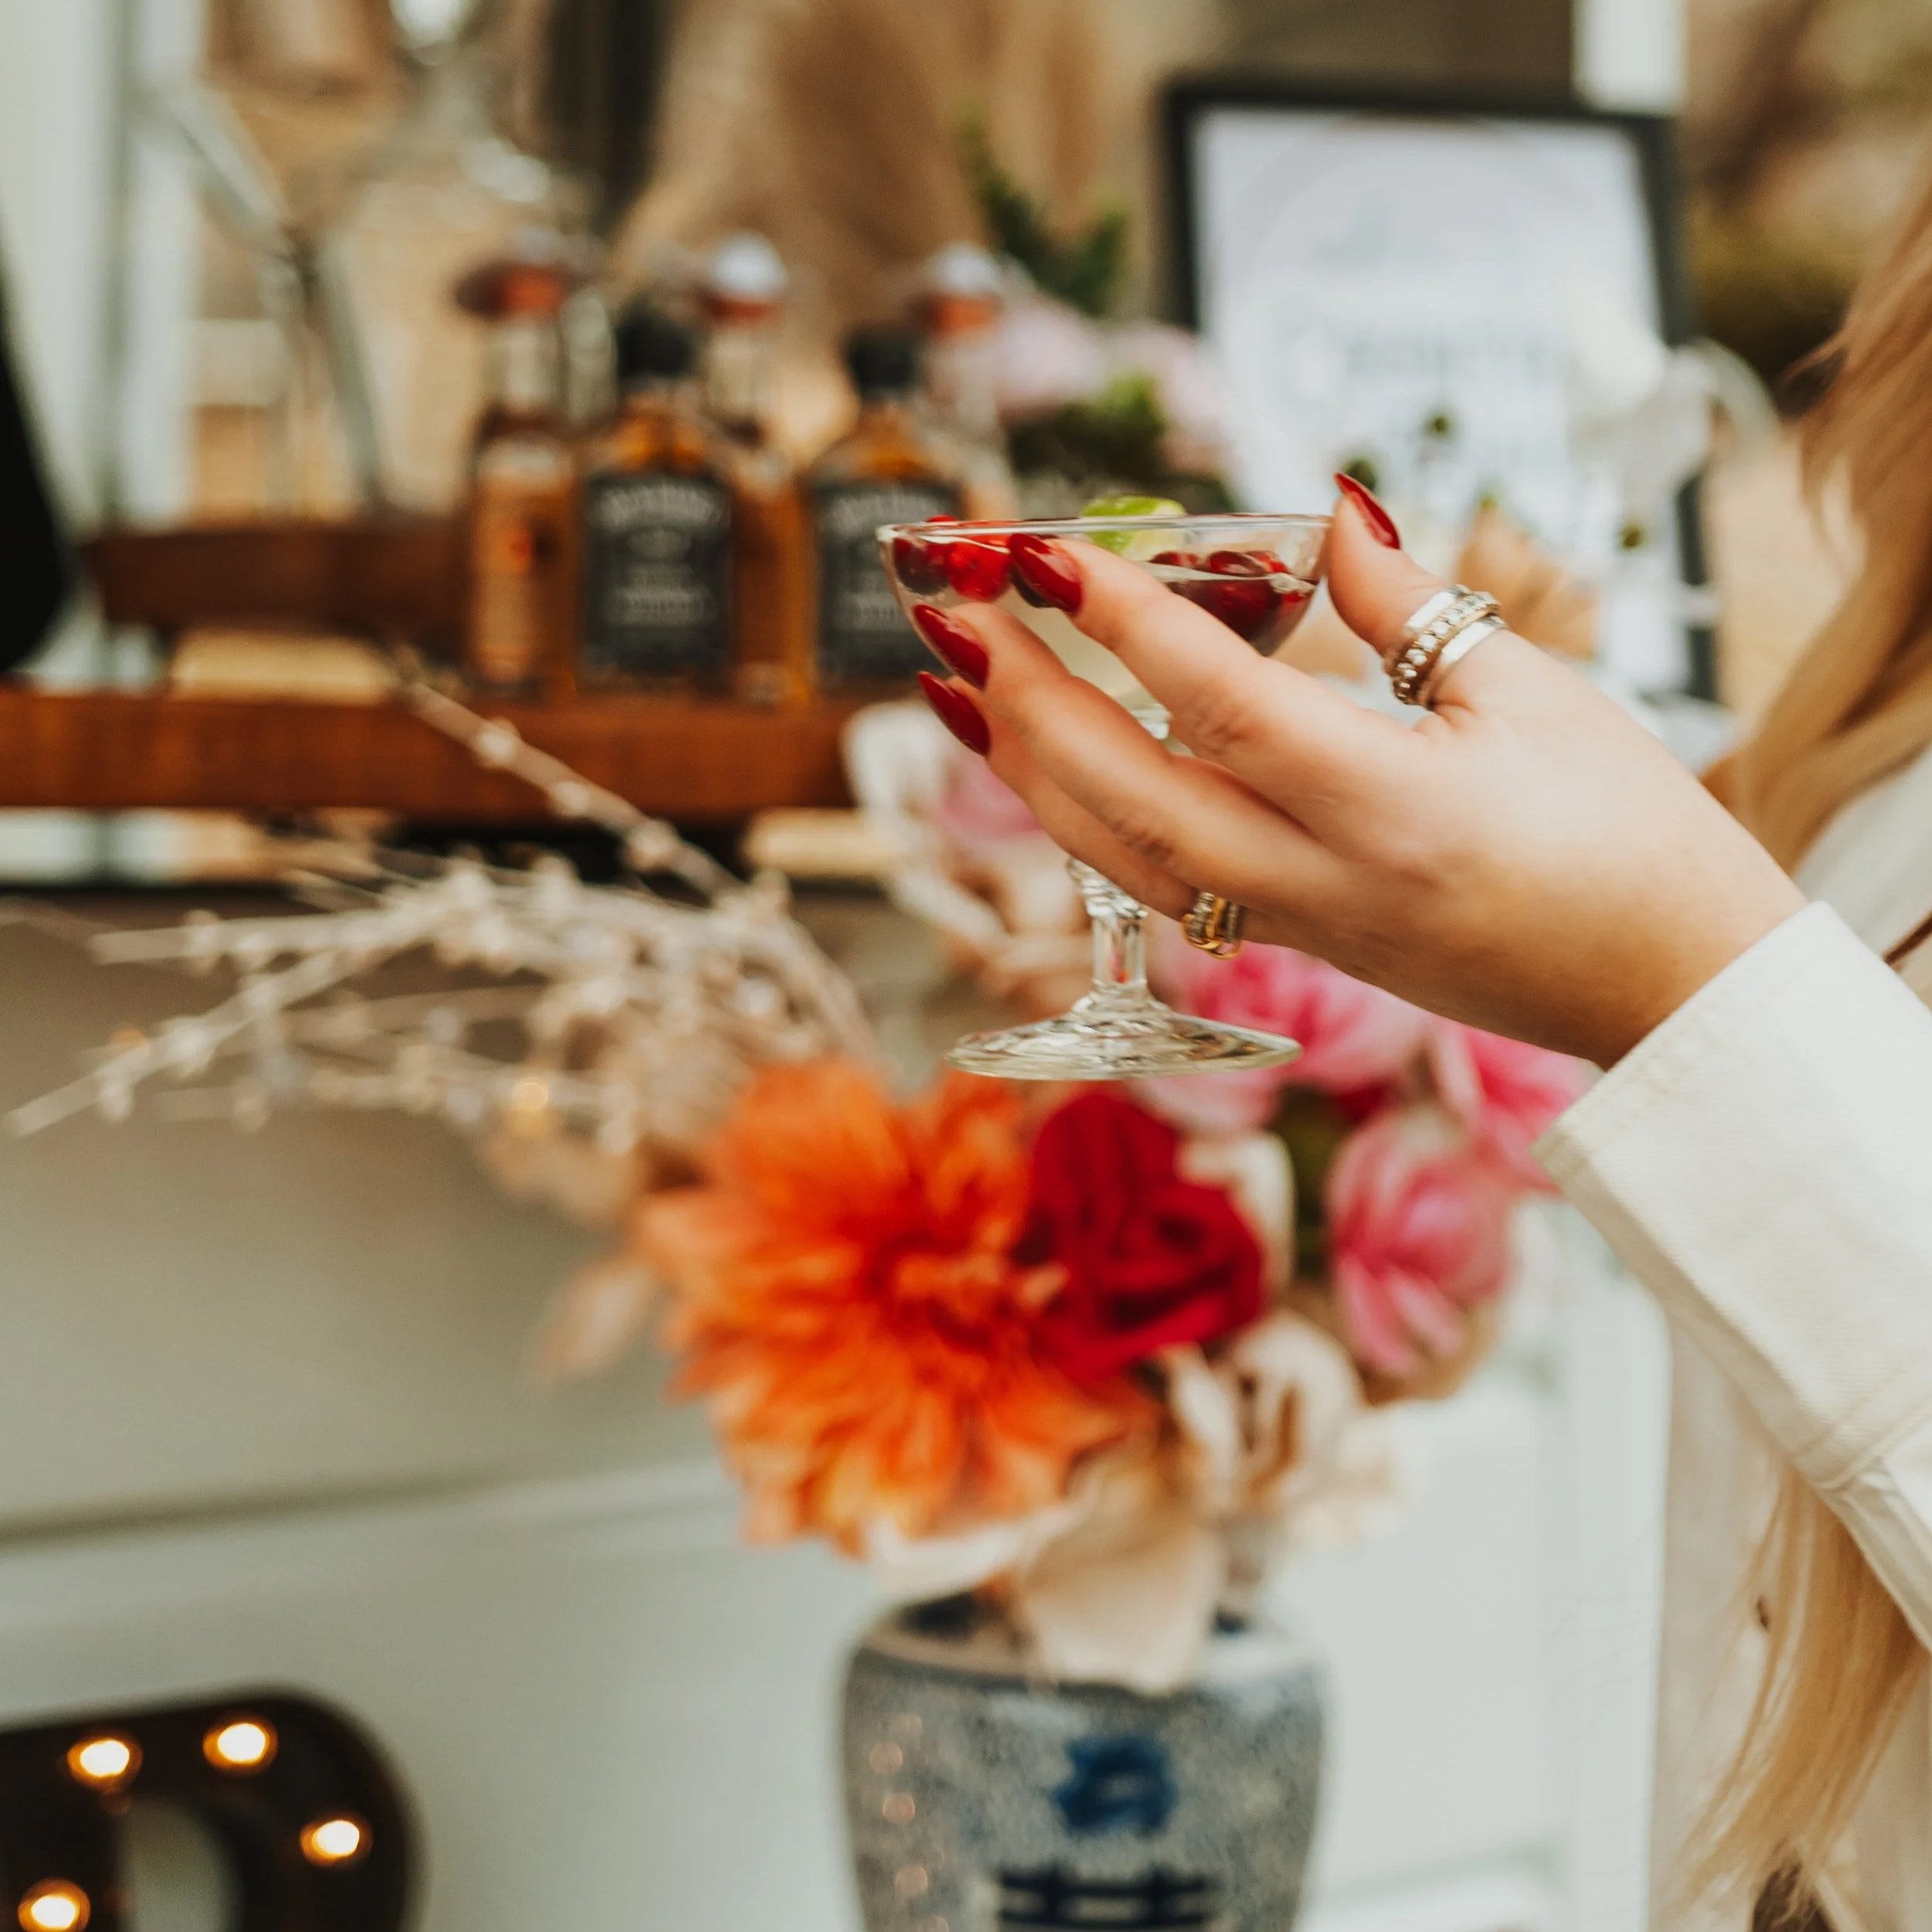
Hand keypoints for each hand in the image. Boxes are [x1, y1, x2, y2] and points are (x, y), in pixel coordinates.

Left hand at [916, 486, 1805, 1066]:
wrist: (1666, 988)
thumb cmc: (1629, 832)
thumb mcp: (1534, 692)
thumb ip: (1411, 607)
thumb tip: (1329, 511)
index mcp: (1394, 804)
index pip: (1223, 704)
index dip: (1123, 625)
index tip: (1042, 555)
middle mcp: (1323, 879)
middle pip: (1132, 796)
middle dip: (1026, 703)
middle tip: (948, 614)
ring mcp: (1299, 927)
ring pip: (1124, 857)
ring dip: (1028, 770)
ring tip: (958, 686)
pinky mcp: (1296, 947)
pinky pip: (1159, 887)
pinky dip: (1085, 821)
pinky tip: (1043, 766)